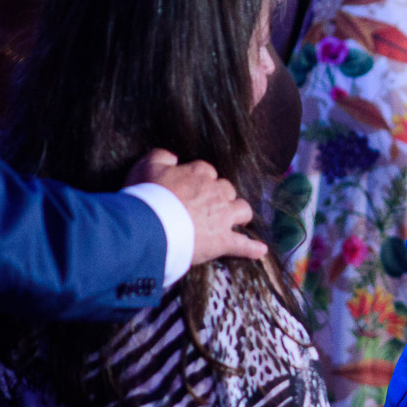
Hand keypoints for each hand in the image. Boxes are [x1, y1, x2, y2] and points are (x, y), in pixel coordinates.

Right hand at [128, 149, 268, 265]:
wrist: (151, 226)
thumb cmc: (147, 196)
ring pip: (241, 209)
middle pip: (226, 189)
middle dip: (220, 195)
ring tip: (234, 219)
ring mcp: (221, 217)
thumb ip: (161, 157)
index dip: (199, 180)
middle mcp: (215, 192)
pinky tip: (260, 250)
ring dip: (238, 213)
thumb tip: (172, 157)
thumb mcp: (146, 167)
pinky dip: (251, 248)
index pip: (206, 171)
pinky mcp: (222, 241)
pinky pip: (242, 245)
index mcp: (198, 174)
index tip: (190, 188)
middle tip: (206, 205)